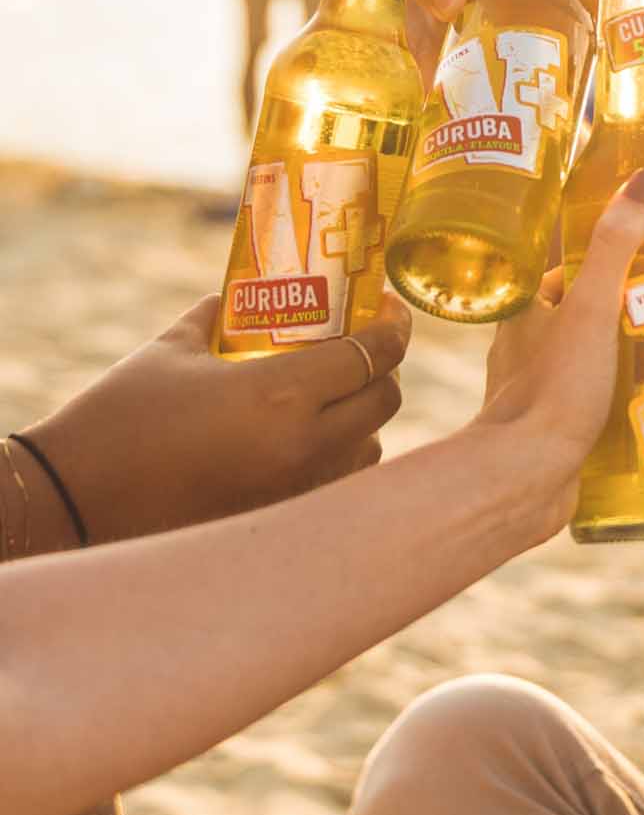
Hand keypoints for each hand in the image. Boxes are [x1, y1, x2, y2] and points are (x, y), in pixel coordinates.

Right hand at [20, 296, 412, 545]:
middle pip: (385, 400)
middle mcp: (304, 446)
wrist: (79, 500)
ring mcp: (298, 490)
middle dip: (386, 367)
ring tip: (338, 393)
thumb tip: (242, 294)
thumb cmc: (121, 416)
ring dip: (365, 415)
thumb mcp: (172, 350)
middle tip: (368, 344)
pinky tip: (313, 437)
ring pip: (371, 446)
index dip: (393, 327)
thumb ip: (219, 316)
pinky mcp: (283, 519)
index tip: (391, 309)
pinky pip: (340, 483)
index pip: (370, 355)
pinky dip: (342, 455)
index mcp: (280, 395)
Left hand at [465, 167, 643, 547]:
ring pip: (588, 361)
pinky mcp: (556, 433)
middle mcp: (526, 348)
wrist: (525, 479)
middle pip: (582, 315)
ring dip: (626, 356)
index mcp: (527, 311)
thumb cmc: (552, 391)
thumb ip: (615, 247)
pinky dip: (622, 399)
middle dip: (625, 309)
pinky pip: (594, 404)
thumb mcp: (593, 308)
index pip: (565, 270)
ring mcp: (540, 392)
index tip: (642, 249)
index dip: (601, 257)